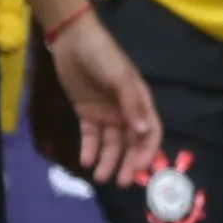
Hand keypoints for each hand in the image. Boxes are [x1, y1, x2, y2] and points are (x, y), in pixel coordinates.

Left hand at [45, 9, 162, 183]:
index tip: (139, 168)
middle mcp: (125, 112)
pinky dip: (90, 149)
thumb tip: (144, 132)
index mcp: (140, 103)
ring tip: (100, 177)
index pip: (150, 133)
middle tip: (119, 182)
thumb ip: (132, 104)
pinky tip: (86, 161)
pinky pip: (91, 136)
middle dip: (126, 163)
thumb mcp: (120, 78)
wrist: (73, 41)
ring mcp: (106, 113)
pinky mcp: (87, 112)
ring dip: (108, 160)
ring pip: (110, 144)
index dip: (146, 152)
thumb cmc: (103, 56)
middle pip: (130, 144)